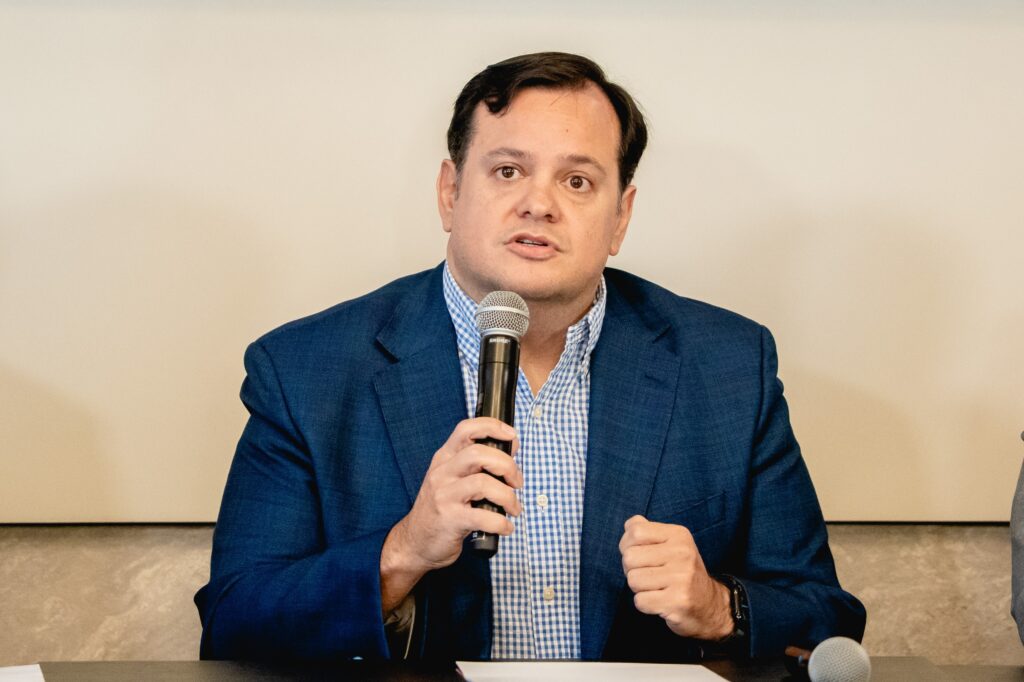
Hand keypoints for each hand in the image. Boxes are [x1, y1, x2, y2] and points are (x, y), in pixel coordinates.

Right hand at [380, 417, 522, 612]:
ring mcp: (444, 496)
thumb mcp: (451, 479)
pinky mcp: (450, 519)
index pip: (466, 429)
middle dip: (507, 466)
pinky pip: (483, 517)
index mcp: (445, 458)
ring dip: (508, 496)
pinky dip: (501, 523)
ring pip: (483, 483)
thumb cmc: (441, 509)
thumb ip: (476, 464)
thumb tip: (511, 448)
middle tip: (516, 482)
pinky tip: (505, 527)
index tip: (512, 436)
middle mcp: (442, 473)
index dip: (492, 427)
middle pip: (479, 453)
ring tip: (513, 508)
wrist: (415, 542)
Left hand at [619, 515, 733, 640]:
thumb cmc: (681, 571)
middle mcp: (683, 553)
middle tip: (649, 575)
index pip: (635, 531)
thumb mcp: (671, 544)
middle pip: (629, 557)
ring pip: (633, 580)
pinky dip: (645, 604)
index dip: (627, 545)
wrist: (708, 604)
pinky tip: (660, 601)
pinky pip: (640, 601)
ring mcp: (682, 577)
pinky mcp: (679, 601)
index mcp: (679, 535)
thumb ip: (647, 531)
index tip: (639, 555)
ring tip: (656, 588)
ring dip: (639, 588)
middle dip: (631, 569)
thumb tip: (629, 525)